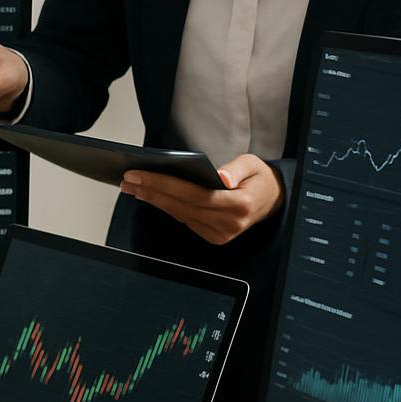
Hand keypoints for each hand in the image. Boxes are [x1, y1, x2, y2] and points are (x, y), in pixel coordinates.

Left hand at [119, 152, 284, 244]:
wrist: (273, 200)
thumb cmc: (258, 178)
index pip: (194, 195)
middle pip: (182, 207)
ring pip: (180, 215)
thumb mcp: (253, 164)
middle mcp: (229, 224)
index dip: (164, 185)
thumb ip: (237, 169)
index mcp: (239, 205)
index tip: (140, 175)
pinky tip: (150, 195)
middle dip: (152, 192)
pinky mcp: (215, 237)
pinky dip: (166, 207)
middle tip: (127, 180)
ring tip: (132, 186)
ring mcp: (221, 234)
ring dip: (154, 200)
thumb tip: (220, 177)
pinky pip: (185, 220)